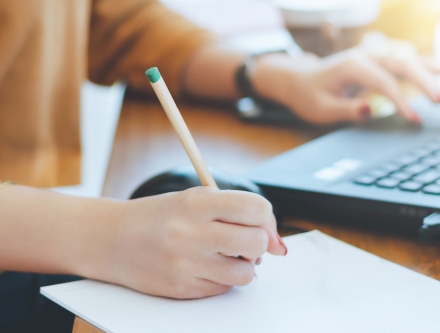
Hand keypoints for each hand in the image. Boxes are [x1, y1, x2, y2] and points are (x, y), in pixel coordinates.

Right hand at [89, 187, 285, 298]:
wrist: (112, 239)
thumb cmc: (157, 216)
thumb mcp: (194, 199)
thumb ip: (236, 212)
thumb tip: (278, 243)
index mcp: (197, 203)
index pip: (256, 208)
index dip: (266, 218)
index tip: (261, 223)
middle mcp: (192, 232)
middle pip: (257, 242)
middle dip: (259, 243)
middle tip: (245, 241)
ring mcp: (187, 264)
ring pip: (246, 272)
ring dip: (243, 264)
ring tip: (225, 255)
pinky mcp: (182, 288)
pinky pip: (224, 288)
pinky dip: (223, 278)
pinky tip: (205, 266)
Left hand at [252, 47, 439, 124]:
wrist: (298, 79)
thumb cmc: (308, 95)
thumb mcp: (321, 109)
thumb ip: (345, 110)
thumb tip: (371, 111)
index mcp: (351, 66)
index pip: (383, 81)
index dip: (400, 100)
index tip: (412, 118)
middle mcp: (365, 56)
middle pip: (402, 63)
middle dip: (423, 81)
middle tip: (439, 101)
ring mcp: (372, 56)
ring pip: (408, 58)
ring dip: (429, 71)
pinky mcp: (377, 62)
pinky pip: (404, 62)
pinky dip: (423, 68)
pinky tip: (437, 76)